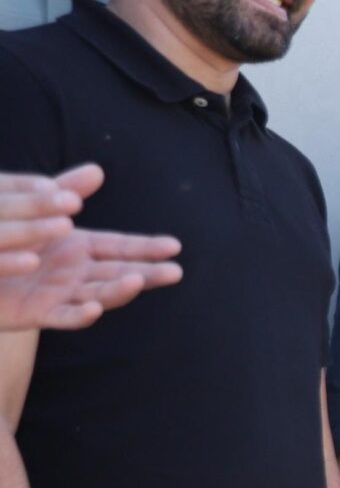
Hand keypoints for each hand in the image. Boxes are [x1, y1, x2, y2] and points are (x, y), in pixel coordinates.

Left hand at [0, 167, 181, 332]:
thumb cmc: (5, 238)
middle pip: (119, 273)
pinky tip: (93, 308)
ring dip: (119, 291)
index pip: (120, 247)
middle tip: (175, 272)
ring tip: (137, 281)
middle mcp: (76, 273)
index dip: (147, 247)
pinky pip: (62, 317)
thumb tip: (98, 170)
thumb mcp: (35, 211)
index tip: (174, 246)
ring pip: (98, 294)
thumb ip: (64, 193)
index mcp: (78, 248)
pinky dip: (79, 315)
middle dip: (148, 273)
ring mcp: (61, 295)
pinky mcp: (38, 313)